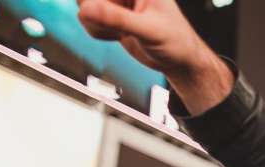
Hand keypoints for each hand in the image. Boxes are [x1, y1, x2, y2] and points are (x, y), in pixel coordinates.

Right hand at [76, 0, 231, 113]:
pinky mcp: (111, 17)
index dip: (98, 3)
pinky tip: (117, 36)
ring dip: (96, 23)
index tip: (92, 11)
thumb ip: (117, 19)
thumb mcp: (148, 30)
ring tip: (119, 33)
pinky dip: (97, 31)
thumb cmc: (177, 43)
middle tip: (113, 26)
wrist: (179, 62)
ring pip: (85, 5)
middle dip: (94, 11)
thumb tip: (87, 9)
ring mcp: (117, 3)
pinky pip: (88, 19)